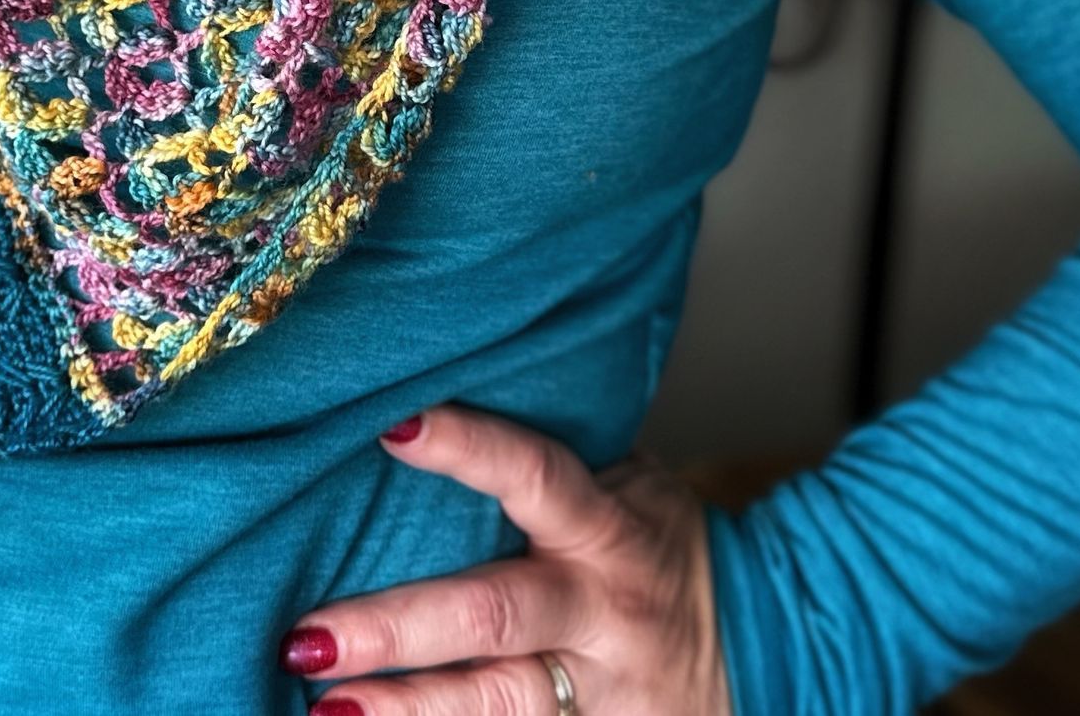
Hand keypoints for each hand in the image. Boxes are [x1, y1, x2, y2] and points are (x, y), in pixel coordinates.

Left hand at [276, 404, 731, 713]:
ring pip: (499, 706)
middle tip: (308, 636)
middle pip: (493, 617)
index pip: (534, 475)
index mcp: (607, 528)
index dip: (468, 449)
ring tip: (326, 712)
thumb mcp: (627, 485)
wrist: (771, 644)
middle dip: (397, 630)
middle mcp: (600, 610)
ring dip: (408, 712)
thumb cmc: (660, 546)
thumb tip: (431, 394)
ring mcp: (600, 690)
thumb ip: (548, 461)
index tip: (391, 426)